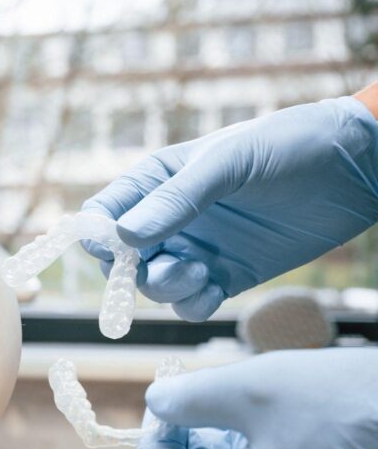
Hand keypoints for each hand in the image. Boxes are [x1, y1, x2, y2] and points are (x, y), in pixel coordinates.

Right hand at [82, 96, 377, 320]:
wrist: (356, 167)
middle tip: (159, 268)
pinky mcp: (225, 276)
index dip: (97, 236)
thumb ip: (177, 200)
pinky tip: (214, 287)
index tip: (110, 250)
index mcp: (157, 181)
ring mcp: (196, 249)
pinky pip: (190, 303)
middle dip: (131, 272)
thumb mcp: (229, 162)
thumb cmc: (289, 145)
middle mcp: (170, 218)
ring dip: (165, 287)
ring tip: (197, 273)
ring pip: (153, 286)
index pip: (104, 214)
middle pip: (121, 260)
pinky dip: (193, 303)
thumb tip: (125, 238)